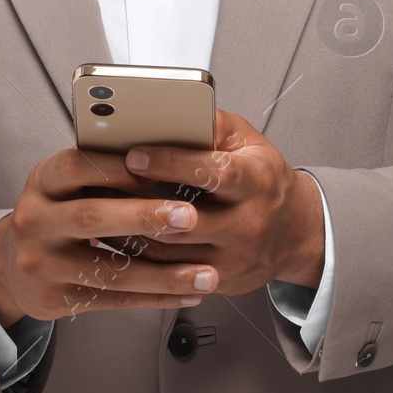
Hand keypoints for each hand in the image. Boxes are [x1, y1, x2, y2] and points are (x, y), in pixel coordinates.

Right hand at [0, 142, 221, 323]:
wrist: (12, 265)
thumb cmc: (56, 212)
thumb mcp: (65, 183)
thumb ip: (101, 170)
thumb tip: (164, 152)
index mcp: (43, 181)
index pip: (77, 166)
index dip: (117, 167)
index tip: (160, 168)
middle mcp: (36, 220)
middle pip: (93, 217)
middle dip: (145, 217)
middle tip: (190, 217)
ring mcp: (43, 263)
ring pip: (110, 270)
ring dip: (164, 274)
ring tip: (206, 274)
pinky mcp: (56, 298)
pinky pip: (113, 300)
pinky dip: (155, 298)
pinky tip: (187, 294)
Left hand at [118, 108, 325, 295]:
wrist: (295, 233)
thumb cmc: (264, 180)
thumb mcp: (248, 142)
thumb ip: (212, 125)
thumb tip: (171, 109)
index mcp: (257, 181)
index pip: (212, 172)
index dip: (170, 163)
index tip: (134, 155)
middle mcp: (249, 224)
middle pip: (183, 219)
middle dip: (137, 204)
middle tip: (98, 187)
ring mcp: (234, 260)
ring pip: (169, 252)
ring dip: (128, 231)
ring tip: (97, 212)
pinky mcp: (219, 283)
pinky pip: (169, 275)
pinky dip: (138, 258)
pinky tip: (115, 240)